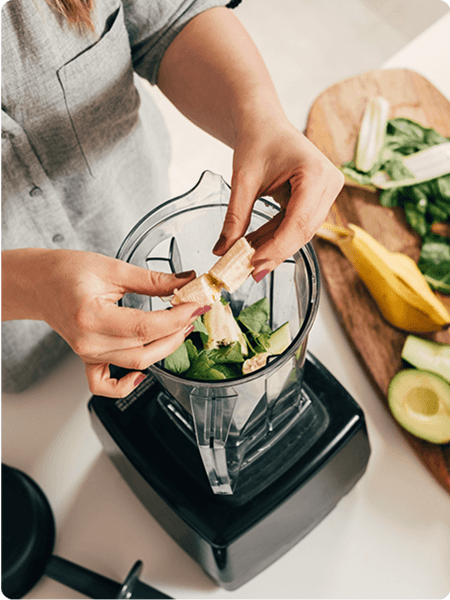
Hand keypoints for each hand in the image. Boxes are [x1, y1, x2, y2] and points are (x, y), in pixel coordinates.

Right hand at [2, 249, 202, 396]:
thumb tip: (185, 282)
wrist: (39, 283)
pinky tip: (141, 375)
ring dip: (163, 349)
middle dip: (176, 333)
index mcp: (92, 316)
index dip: (177, 318)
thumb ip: (152, 280)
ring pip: (135, 363)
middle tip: (192, 313)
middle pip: (144, 349)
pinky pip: (105, 385)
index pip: (146, 326)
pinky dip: (125, 386)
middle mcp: (89, 341)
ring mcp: (87, 353)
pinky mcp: (88, 358)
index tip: (195, 306)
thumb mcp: (113, 268)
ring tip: (179, 328)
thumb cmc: (67, 272)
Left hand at [212, 118, 343, 278]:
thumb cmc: (257, 140)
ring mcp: (327, 191)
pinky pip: (298, 225)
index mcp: (315, 172)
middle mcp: (329, 182)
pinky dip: (277, 236)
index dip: (277, 247)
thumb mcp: (242, 180)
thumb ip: (235, 218)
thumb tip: (222, 251)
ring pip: (302, 232)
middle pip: (303, 231)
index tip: (254, 264)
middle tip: (250, 271)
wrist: (263, 122)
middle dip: (275, 252)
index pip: (299, 221)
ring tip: (248, 259)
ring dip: (275, 246)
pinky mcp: (319, 198)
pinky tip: (257, 246)